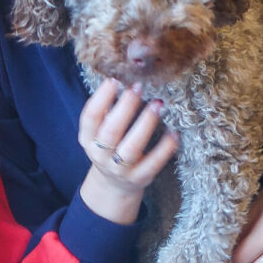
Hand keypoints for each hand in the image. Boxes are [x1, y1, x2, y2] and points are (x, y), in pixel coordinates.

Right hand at [78, 78, 178, 223]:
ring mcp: (120, 169)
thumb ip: (107, 109)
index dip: (101, 98)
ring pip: (131, 148)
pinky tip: (174, 132)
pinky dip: (165, 147)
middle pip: (111, 132)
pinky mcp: (140, 178)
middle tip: (139, 87)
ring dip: (145, 124)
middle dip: (125, 107)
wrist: (114, 185)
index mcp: (87, 139)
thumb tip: (123, 77)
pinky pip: (154, 162)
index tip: (115, 80)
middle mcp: (101, 155)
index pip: (90, 117)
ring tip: (158, 104)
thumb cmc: (110, 147)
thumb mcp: (99, 131)